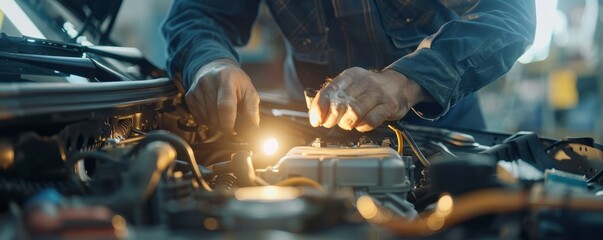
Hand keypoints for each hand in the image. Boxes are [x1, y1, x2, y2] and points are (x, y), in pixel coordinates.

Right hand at [185, 59, 259, 134]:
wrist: (215, 68)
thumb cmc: (235, 81)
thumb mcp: (249, 91)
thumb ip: (252, 110)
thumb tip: (252, 129)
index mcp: (226, 79)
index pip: (225, 106)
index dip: (229, 123)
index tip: (233, 131)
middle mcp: (208, 82)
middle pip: (214, 115)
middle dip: (224, 126)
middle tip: (231, 125)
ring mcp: (196, 89)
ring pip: (206, 119)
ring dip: (216, 125)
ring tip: (223, 117)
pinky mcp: (189, 95)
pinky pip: (198, 117)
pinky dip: (207, 121)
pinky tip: (214, 113)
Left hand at [308, 67, 431, 131]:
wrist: (400, 84)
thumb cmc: (370, 88)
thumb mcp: (352, 84)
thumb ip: (334, 94)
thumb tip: (315, 111)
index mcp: (351, 75)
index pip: (330, 90)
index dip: (320, 107)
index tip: (316, 120)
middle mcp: (364, 82)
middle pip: (341, 104)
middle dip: (332, 118)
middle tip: (330, 124)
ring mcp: (378, 94)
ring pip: (354, 113)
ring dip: (346, 123)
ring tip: (346, 124)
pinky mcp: (389, 106)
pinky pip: (370, 120)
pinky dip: (362, 127)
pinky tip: (360, 125)